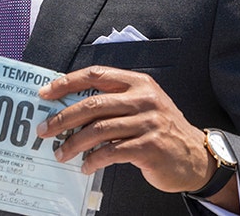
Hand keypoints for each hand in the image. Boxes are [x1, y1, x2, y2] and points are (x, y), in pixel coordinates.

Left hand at [36, 65, 234, 206]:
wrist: (195, 157)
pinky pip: (112, 152)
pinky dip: (94, 160)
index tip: (46, 93)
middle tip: (44, 129)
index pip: (96, 74)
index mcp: (138, 83)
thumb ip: (114, 101)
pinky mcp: (150, 146)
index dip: (67, 82)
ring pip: (99, 129)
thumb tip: (70, 108)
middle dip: (63, 117)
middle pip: (93, 103)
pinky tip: (86, 165)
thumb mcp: (142, 105)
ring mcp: (148, 122)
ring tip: (61, 153)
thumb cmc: (161, 130)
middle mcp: (143, 98)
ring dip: (74, 143)